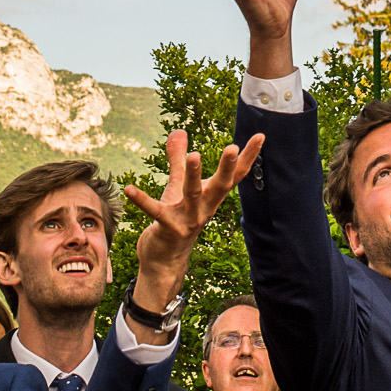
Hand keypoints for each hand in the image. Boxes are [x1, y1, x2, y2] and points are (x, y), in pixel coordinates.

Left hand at [126, 128, 266, 336]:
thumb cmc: (175, 218)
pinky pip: (156, 212)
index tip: (260, 136)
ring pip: (193, 195)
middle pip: (220, 185)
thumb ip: (177, 159)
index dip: (248, 157)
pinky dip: (142, 200)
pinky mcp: (168, 229)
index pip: (235, 176)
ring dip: (193, 175)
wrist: (164, 260)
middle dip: (227, 167)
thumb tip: (179, 130)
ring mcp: (188, 220)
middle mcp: (205, 208)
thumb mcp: (177, 186)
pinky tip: (129, 189)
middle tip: (233, 147)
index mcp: (211, 197)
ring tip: (193, 155)